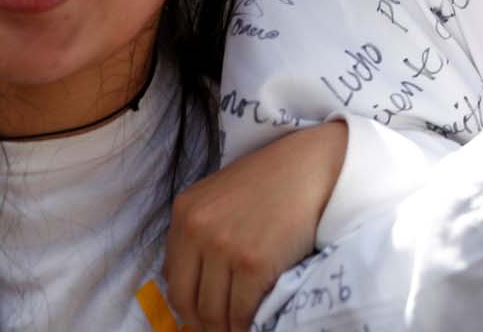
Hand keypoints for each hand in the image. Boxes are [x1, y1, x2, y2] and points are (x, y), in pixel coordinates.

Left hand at [165, 120, 348, 331]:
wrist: (310, 166)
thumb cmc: (269, 182)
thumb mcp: (219, 198)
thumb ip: (198, 234)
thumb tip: (189, 285)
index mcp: (186, 213)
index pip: (172, 280)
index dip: (187, 307)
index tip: (200, 318)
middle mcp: (198, 230)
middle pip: (188, 301)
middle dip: (202, 324)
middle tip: (218, 330)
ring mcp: (225, 247)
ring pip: (213, 312)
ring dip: (225, 328)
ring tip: (237, 330)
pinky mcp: (254, 263)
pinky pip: (241, 311)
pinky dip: (246, 326)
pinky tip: (254, 324)